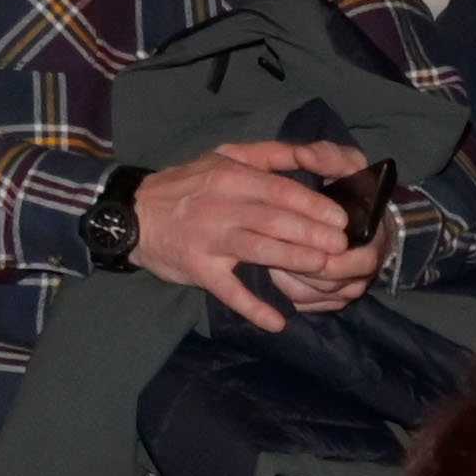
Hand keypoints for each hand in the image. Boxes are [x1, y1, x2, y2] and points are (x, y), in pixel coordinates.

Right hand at [127, 140, 377, 331]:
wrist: (133, 213)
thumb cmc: (187, 185)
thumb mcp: (223, 157)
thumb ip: (266, 155)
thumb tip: (309, 153)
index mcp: (231, 176)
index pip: (280, 190)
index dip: (313, 205)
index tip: (341, 218)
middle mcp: (221, 206)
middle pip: (274, 219)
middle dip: (312, 233)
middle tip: (342, 245)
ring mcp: (209, 239)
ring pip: (257, 249)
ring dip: (293, 259)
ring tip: (323, 268)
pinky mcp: (198, 268)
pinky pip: (228, 290)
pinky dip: (252, 308)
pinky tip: (277, 322)